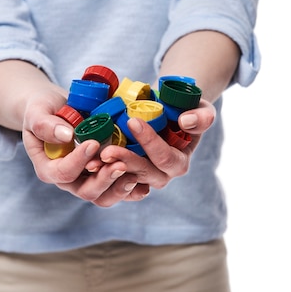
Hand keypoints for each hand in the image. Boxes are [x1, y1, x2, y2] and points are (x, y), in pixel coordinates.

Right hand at [22, 88, 148, 206]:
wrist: (54, 109)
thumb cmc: (42, 109)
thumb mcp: (37, 112)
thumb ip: (46, 124)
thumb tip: (66, 135)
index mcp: (49, 168)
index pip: (64, 173)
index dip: (78, 162)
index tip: (93, 143)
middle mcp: (69, 180)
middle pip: (87, 191)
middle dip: (105, 180)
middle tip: (120, 164)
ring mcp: (87, 180)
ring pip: (104, 196)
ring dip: (120, 188)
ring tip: (134, 175)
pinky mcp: (103, 175)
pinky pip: (117, 189)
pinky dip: (131, 189)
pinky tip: (144, 183)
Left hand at [93, 98, 215, 192]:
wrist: (168, 116)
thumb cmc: (186, 111)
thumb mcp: (201, 109)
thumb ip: (201, 117)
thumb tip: (185, 121)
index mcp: (179, 163)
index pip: (165, 157)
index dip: (150, 141)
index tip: (133, 121)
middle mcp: (160, 175)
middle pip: (143, 173)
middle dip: (125, 161)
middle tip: (106, 151)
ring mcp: (141, 179)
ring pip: (124, 180)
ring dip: (108, 172)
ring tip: (93, 161)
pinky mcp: (124, 177)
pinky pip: (113, 182)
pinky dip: (101, 174)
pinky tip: (89, 165)